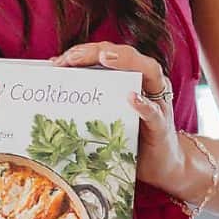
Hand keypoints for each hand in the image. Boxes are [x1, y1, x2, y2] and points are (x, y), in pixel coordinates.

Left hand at [55, 40, 207, 205]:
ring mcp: (158, 102)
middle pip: (126, 54)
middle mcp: (148, 83)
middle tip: (72, 58)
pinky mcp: (162, 125)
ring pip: (148, 70)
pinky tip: (131, 98)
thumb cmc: (130, 137)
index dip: (84, 52)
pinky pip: (154, 112)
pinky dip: (143, 104)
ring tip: (104, 60)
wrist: (160, 166)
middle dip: (97, 52)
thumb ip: (91, 97)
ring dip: (125, 62)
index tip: (60, 60)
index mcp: (132, 77)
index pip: (108, 54)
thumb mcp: (107, 114)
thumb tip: (56, 79)